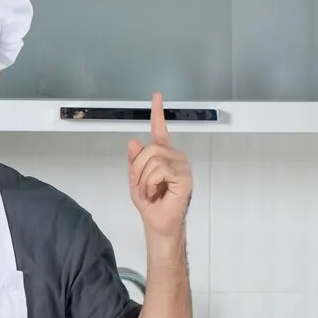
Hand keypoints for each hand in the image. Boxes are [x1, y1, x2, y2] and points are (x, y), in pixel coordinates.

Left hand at [126, 92, 192, 238]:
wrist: (158, 223)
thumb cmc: (150, 203)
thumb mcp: (135, 179)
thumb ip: (134, 160)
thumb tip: (133, 140)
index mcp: (163, 155)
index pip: (159, 130)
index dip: (157, 112)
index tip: (157, 95)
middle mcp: (175, 156)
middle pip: (149, 149)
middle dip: (137, 169)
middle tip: (140, 186)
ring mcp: (182, 165)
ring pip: (153, 159)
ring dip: (143, 179)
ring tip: (149, 191)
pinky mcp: (185, 176)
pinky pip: (160, 170)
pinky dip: (151, 183)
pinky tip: (157, 192)